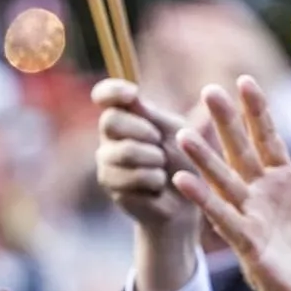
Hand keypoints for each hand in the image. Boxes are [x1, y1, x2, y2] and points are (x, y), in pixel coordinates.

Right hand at [92, 78, 201, 235]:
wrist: (186, 200)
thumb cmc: (182, 161)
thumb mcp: (174, 132)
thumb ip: (152, 116)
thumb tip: (132, 98)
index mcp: (124, 117)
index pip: (104, 95)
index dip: (112, 91)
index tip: (133, 94)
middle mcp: (109, 138)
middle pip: (110, 121)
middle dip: (143, 130)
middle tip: (159, 143)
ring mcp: (106, 162)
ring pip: (126, 151)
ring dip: (154, 159)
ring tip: (162, 169)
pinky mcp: (111, 186)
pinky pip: (134, 177)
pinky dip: (155, 180)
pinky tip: (157, 186)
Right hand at [172, 76, 290, 290]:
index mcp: (285, 184)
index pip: (268, 139)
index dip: (257, 112)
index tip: (245, 81)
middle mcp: (262, 196)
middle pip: (240, 152)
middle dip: (226, 123)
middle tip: (209, 91)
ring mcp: (252, 218)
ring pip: (223, 181)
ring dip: (203, 158)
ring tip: (182, 132)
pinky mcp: (247, 243)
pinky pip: (222, 217)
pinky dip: (203, 198)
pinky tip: (182, 179)